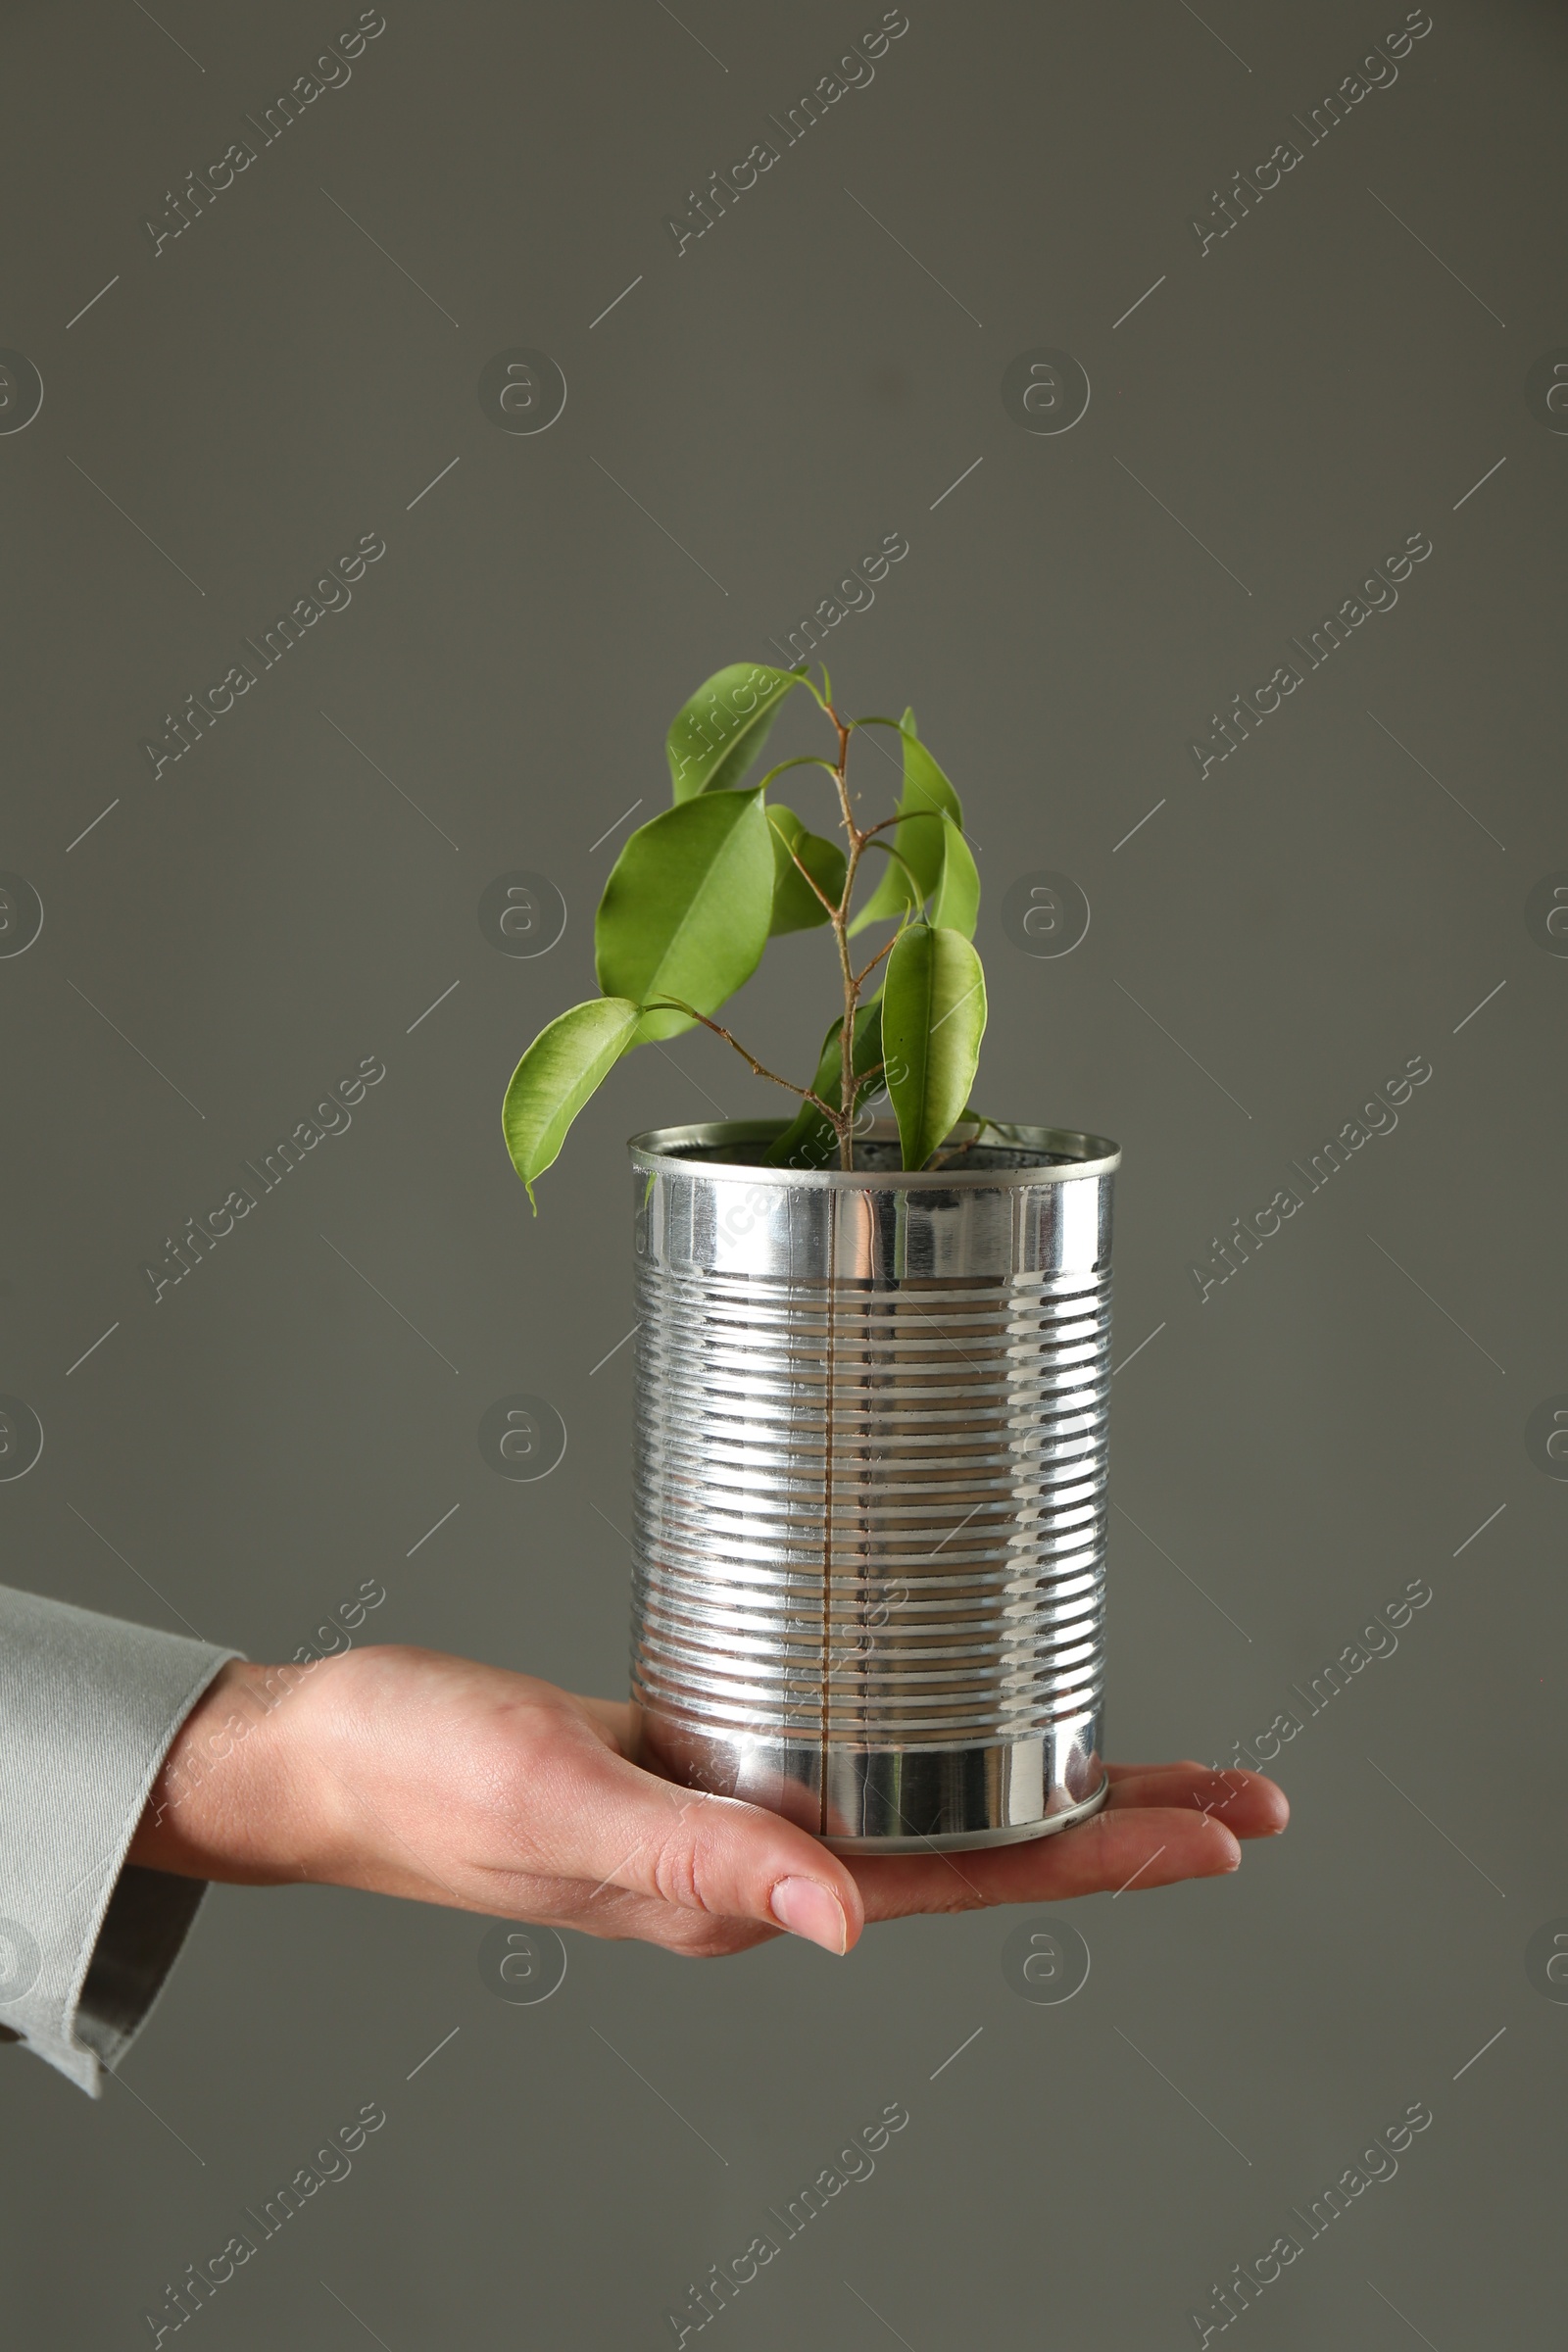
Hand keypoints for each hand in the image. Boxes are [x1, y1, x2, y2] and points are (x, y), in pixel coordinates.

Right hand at [130, 1646, 1287, 1958]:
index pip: (957, 1880)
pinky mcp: (698, 1759)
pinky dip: (936, 1737)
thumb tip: (845, 1929)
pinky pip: (850, 1756)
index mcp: (736, 1891)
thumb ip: (699, 1860)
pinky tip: (965, 1705)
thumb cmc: (418, 1772)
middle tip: (1241, 1799)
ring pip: (921, 1804)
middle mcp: (754, 1864)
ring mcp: (730, 1815)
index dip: (1097, 1854)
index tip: (1216, 1832)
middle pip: (972, 1852)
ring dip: (1039, 1784)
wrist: (324, 1752)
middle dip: (1113, 1825)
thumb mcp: (557, 1797)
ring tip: (1144, 1760)